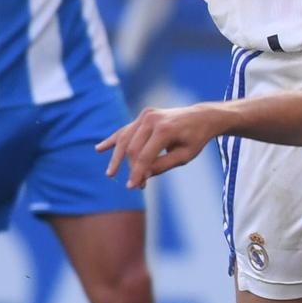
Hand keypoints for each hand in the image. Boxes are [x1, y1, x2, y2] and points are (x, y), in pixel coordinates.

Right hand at [98, 104, 220, 187]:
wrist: (202, 117)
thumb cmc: (195, 138)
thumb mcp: (184, 156)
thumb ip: (162, 165)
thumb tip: (141, 176)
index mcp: (165, 129)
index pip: (145, 155)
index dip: (137, 172)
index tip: (133, 187)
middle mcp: (152, 119)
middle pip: (132, 148)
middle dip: (130, 168)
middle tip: (134, 185)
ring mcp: (146, 115)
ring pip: (126, 139)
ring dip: (118, 158)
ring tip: (110, 173)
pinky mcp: (144, 115)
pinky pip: (126, 129)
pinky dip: (113, 140)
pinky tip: (99, 149)